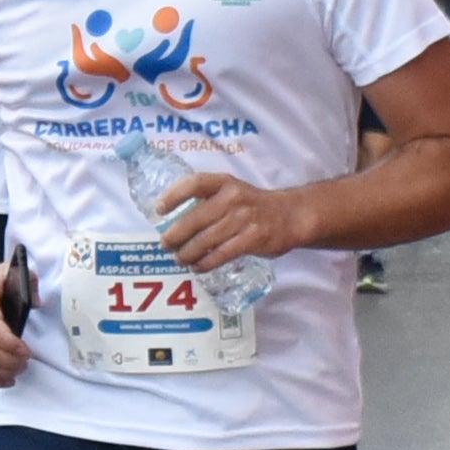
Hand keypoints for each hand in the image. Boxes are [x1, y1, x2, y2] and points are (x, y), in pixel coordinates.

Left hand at [153, 173, 307, 271]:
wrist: (291, 215)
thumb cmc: (253, 205)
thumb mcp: (232, 191)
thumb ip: (208, 200)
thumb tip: (173, 221)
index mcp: (225, 183)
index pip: (194, 183)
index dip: (173, 196)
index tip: (159, 209)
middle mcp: (233, 198)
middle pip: (195, 218)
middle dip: (175, 234)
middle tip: (165, 244)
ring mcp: (244, 219)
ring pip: (206, 240)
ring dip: (188, 252)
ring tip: (180, 258)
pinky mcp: (252, 239)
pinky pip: (221, 254)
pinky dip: (205, 263)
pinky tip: (198, 267)